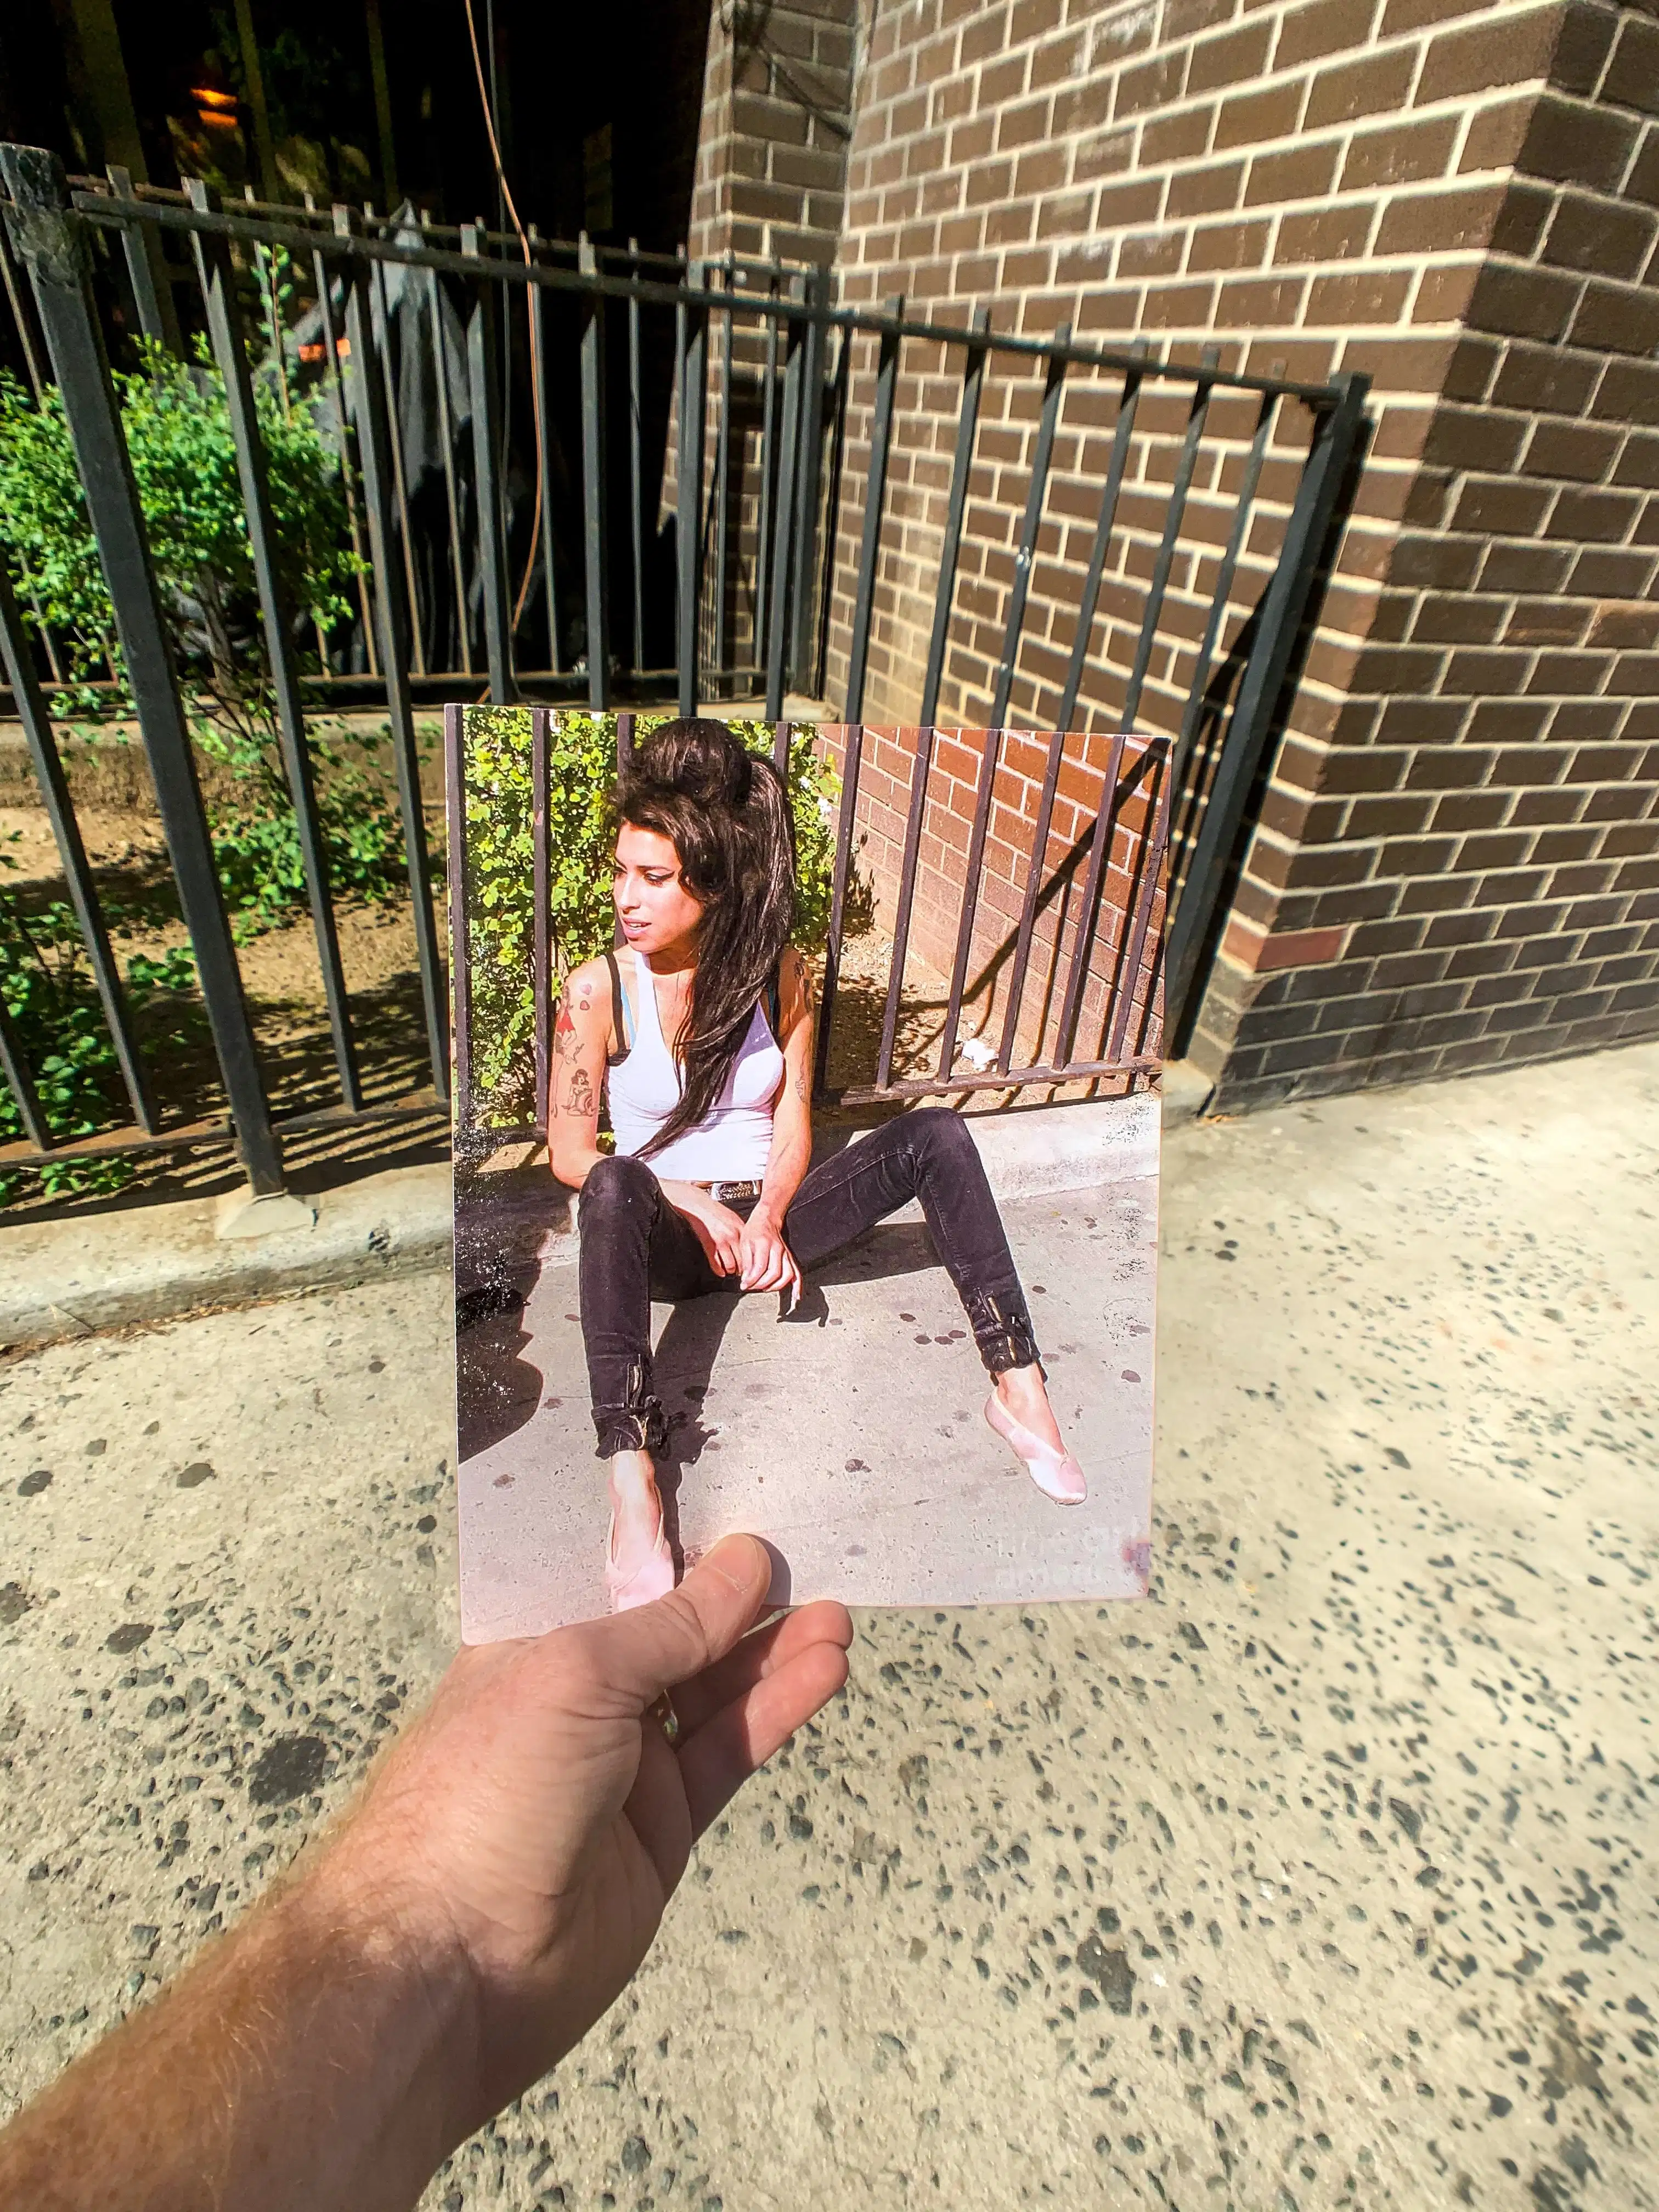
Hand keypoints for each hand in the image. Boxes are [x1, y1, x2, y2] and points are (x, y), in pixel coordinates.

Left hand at [317, 1537, 852, 2145]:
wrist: (454, 1965)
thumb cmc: (490, 1789)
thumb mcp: (578, 1677)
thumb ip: (672, 1623)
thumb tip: (747, 1559)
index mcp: (531, 1640)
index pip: (615, 1574)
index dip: (679, 1541)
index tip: (747, 1501)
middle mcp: (576, 1694)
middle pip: (675, 1630)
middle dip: (741, 1597)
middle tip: (814, 1558)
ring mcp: (622, 1763)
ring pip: (713, 1691)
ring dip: (774, 1652)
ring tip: (838, 1614)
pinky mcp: (663, 1826)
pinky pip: (728, 1752)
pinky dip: (776, 1710)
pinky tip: (823, 1670)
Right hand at [680, 1194, 745, 1276]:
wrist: (700, 1206)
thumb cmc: (716, 1211)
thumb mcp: (734, 1218)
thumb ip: (741, 1232)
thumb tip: (748, 1246)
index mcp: (741, 1228)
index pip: (751, 1250)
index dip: (752, 1262)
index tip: (751, 1266)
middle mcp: (732, 1235)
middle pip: (743, 1260)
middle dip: (742, 1269)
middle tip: (742, 1273)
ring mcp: (721, 1241)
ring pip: (730, 1265)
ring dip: (731, 1270)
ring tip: (731, 1271)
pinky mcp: (709, 1245)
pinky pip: (716, 1263)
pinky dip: (719, 1270)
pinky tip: (720, 1271)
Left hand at [738, 1207, 801, 1298]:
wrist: (766, 1220)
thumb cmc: (753, 1231)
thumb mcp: (744, 1243)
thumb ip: (746, 1262)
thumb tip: (746, 1280)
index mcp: (765, 1244)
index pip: (760, 1267)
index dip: (752, 1279)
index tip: (744, 1285)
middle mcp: (778, 1249)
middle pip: (774, 1273)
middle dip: (762, 1284)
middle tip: (752, 1287)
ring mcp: (786, 1254)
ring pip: (786, 1275)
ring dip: (776, 1286)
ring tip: (764, 1289)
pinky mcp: (790, 1258)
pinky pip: (797, 1274)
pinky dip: (797, 1286)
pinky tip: (795, 1296)